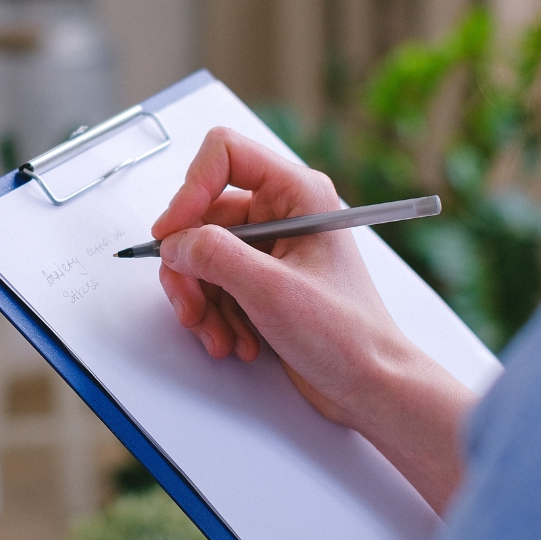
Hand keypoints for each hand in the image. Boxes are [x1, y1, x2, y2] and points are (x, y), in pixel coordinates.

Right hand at [151, 127, 405, 428]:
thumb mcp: (272, 290)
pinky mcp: (260, 279)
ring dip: (202, 301)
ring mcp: (270, 247)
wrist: (369, 385)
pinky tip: (235, 341)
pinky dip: (214, 316)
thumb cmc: (346, 335)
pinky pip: (212, 283)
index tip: (172, 233)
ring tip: (221, 336)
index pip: (225, 154)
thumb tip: (174, 242)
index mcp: (297, 193)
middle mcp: (282, 212)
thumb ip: (215, 256)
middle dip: (191, 268)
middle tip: (191, 308)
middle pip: (202, 216)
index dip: (190, 189)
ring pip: (201, 255)